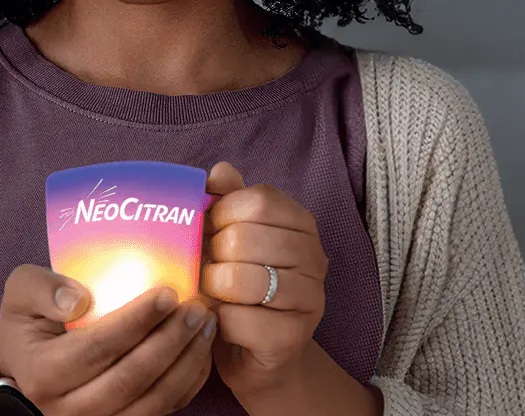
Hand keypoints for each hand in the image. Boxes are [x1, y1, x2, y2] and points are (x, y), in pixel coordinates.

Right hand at [0, 264, 215, 415]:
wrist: (23, 369)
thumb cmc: (28, 324)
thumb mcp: (21, 295)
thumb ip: (42, 288)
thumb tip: (80, 300)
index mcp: (43, 373)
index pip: (96, 349)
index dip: (136, 322)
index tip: (167, 294)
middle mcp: (69, 409)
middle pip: (131, 379)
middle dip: (171, 342)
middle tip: (196, 308)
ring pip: (153, 402)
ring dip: (187, 363)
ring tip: (205, 325)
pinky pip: (164, 411)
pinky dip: (189, 381)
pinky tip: (200, 349)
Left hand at [199, 162, 330, 394]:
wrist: (256, 353)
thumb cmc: (241, 289)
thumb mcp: (233, 239)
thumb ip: (228, 202)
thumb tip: (220, 171)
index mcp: (302, 225)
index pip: (260, 199)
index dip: (223, 212)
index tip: (210, 229)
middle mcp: (315, 259)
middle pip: (246, 237)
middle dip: (213, 253)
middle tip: (208, 266)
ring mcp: (311, 300)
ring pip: (243, 279)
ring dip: (214, 287)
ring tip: (212, 292)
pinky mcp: (292, 337)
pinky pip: (240, 319)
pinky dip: (220, 320)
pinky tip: (222, 320)